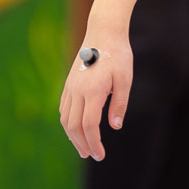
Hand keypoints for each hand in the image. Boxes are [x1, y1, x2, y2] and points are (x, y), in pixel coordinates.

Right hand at [59, 29, 132, 161]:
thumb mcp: (125, 79)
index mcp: (93, 91)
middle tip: (93, 156)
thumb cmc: (118, 55)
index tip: (100, 154)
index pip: (89, 125)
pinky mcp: (69, 83)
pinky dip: (68, 123)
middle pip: (74, 126)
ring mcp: (70, 87)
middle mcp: (77, 91)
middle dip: (82, 144)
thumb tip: (115, 127)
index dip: (94, 142)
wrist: (103, 32)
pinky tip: (76, 129)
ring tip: (83, 148)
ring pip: (66, 119)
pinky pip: (64, 108)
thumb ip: (119, 104)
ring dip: (73, 136)